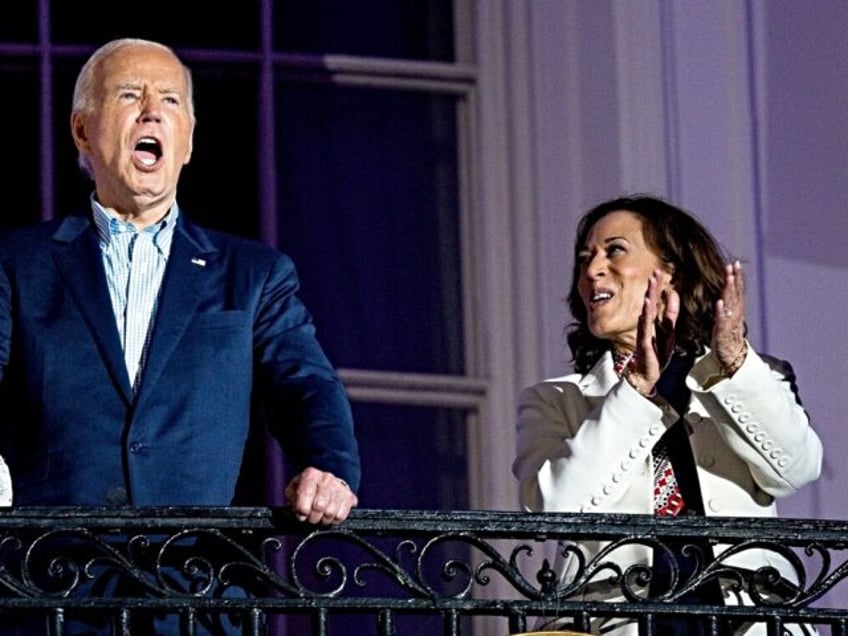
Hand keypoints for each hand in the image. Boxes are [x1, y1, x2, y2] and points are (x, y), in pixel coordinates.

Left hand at [284, 467, 357, 524]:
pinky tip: (329, 516)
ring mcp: (339, 487)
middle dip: (312, 517)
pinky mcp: (349, 497)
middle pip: (319, 506)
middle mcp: (326, 478)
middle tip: (310, 518)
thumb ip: (292, 499)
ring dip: (323, 520)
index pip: (306, 493)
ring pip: (331, 513)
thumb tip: (298, 511)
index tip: (301, 515)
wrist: (325, 484)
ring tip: (320, 516)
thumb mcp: (293, 490)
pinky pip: (341, 516)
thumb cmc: (306, 489)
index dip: (302, 509)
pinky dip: (333, 520)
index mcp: (311, 474)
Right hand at [625, 270, 678, 395]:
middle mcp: (648, 325)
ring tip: (650, 285)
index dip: (658, 287)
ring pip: (647, 313)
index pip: (657, 301)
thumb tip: (672, 293)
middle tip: (654, 272)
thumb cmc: (655, 354)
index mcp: (655, 322)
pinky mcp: (644, 343)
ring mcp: (645, 333)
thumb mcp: (668, 332)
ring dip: (649, 299)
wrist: (647, 375)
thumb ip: (670, 314)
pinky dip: (645, 316)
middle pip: (651, 303)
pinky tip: (646, 306)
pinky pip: (645, 327)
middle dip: (653, 288)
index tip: (659, 271)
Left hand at [712, 261, 746, 373]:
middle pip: (735, 293)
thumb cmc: (727, 335)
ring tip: (729, 277)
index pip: (737, 289)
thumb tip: (725, 289)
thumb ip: (727, 303)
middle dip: (734, 278)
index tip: (734, 263)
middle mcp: (735, 313)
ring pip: (731, 303)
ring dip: (730, 290)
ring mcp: (730, 322)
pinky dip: (722, 311)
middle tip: (733, 265)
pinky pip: (723, 320)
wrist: (731, 356)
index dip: (736, 276)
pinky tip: (719, 302)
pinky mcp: (723, 332)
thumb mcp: (727, 316)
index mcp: (735, 309)